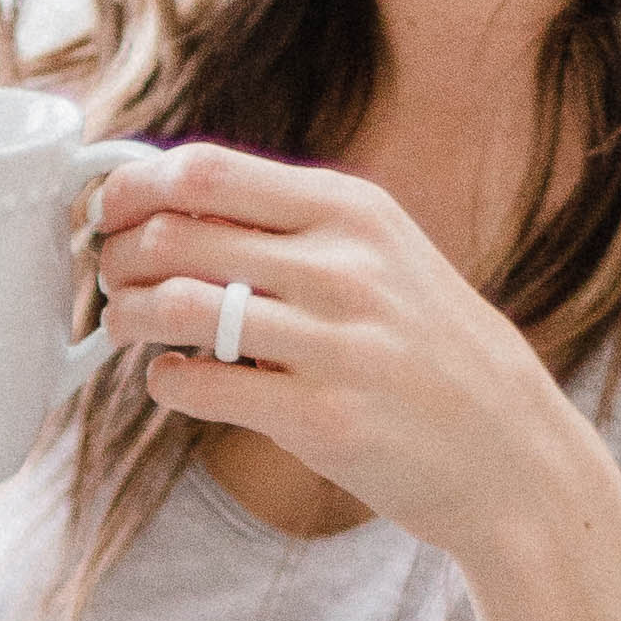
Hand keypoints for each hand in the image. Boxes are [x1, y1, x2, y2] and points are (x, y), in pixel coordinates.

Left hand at [82, 144, 604, 570]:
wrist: (512, 452)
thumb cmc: (432, 350)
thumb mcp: (384, 255)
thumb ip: (294, 225)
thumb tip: (174, 201)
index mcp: (351, 209)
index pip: (205, 169)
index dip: (133, 186)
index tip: (110, 210)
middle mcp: (342, 264)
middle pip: (175, 233)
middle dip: (116, 255)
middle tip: (108, 277)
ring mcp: (334, 342)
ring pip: (174, 306)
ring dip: (126, 316)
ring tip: (127, 328)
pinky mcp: (321, 417)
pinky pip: (199, 385)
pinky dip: (166, 382)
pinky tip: (174, 381)